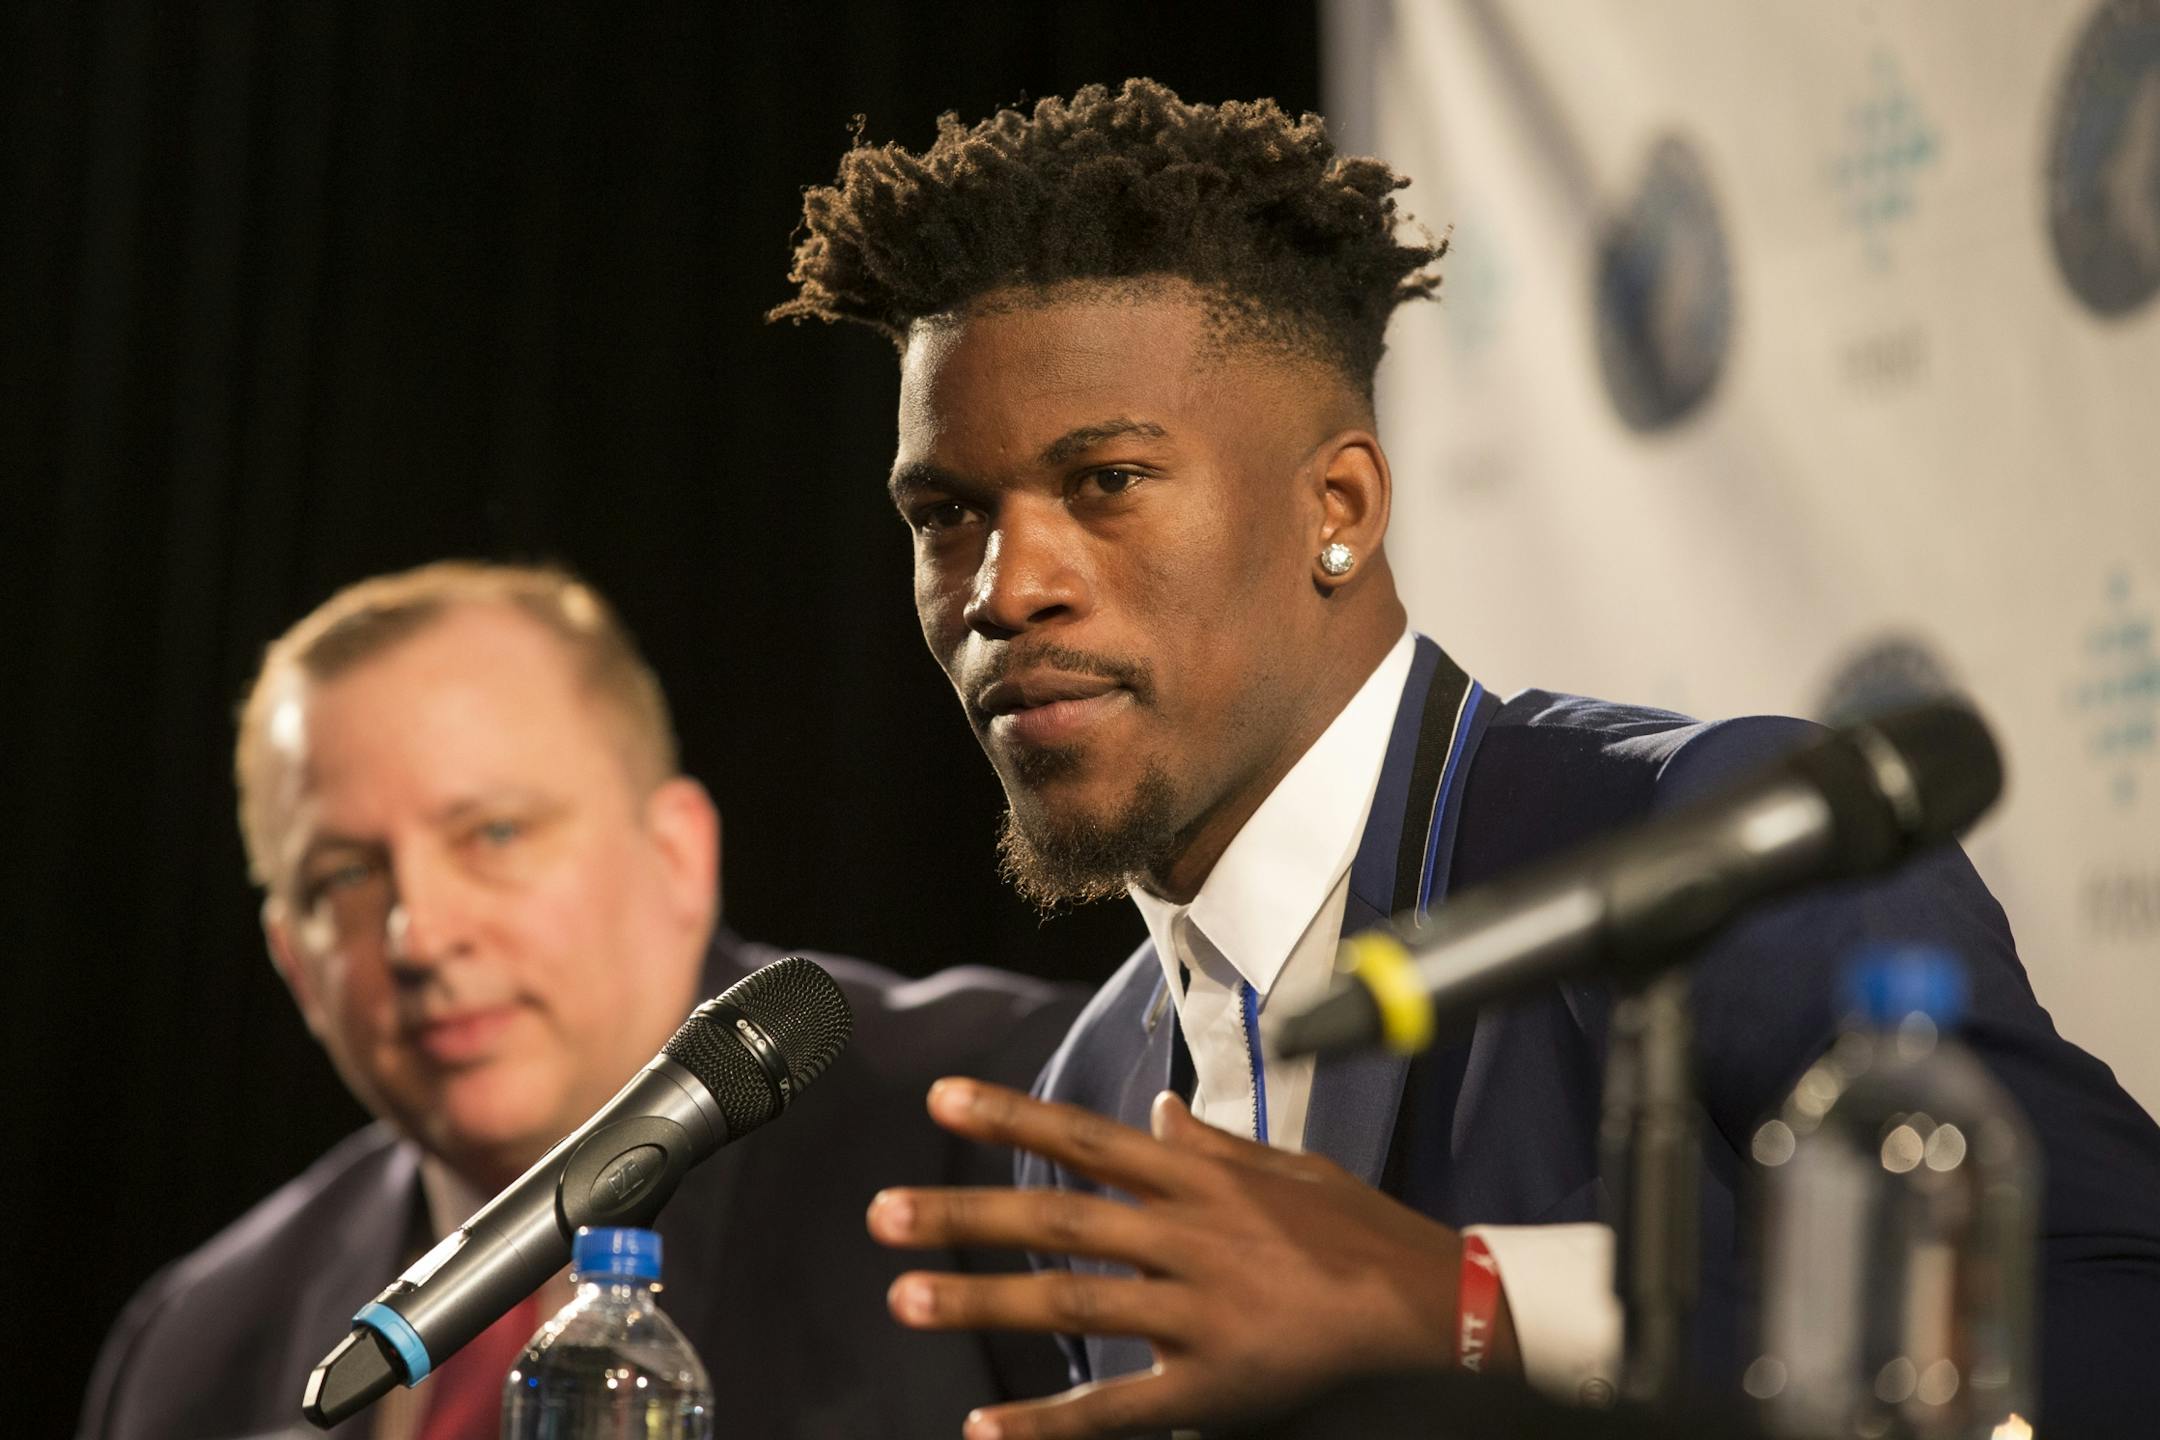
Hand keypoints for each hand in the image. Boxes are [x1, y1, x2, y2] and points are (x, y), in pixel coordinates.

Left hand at [867, 1077, 1517, 1438]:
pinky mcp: (1215, 1384)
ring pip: (1078, 1302)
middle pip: (1061, 1219)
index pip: (1088, 1140)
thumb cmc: (1362, 1232)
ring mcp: (1199, 1311)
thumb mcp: (1288, 1169)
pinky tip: (985, 1426)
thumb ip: (1213, 1146)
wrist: (1435, 1304)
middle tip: (882, 1213)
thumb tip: (1159, 1110)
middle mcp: (1189, 1236)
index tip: (940, 1099)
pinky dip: (1051, 1421)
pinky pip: (1121, 1407)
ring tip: (906, 1297)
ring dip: (986, 1299)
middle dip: (968, 1214)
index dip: (1012, 1117)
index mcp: (1202, 1180)